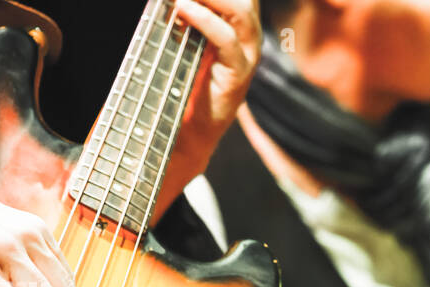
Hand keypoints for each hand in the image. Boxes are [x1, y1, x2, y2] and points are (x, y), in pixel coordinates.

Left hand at [170, 0, 260, 180]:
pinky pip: (228, 40)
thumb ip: (183, 13)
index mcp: (237, 22)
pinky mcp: (239, 75)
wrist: (187, 131)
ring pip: (242, 10)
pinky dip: (205, 19)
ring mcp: (247, 55)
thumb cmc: (182, 82)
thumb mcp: (182, 36)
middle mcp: (248, 35)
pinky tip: (183, 7)